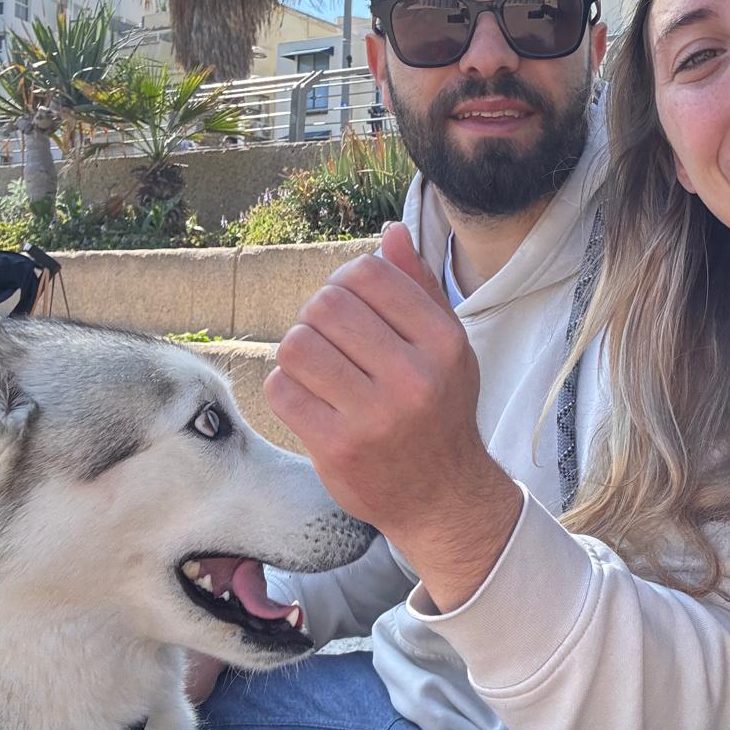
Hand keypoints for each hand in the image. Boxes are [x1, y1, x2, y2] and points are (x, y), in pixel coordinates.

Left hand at [265, 224, 521, 610]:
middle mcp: (413, 378)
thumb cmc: (440, 409)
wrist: (442, 496)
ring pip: (297, 344)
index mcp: (443, 342)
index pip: (368, 273)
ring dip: (298, 349)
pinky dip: (287, 386)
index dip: (345, 279)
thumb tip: (389, 232)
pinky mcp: (337, 449)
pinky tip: (310, 397)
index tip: (350, 304)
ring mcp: (374, 417)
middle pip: (326, 304)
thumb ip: (419, 287)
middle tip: (330, 337)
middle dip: (317, 314)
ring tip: (318, 365)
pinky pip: (283, 389)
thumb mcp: (446, 346)